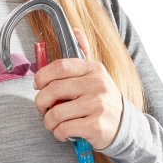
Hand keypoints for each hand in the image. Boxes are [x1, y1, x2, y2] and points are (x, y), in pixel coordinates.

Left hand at [32, 28, 124, 150]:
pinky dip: (58, 133)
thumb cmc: (102, 99)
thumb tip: (76, 30)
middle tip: (42, 108)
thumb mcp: (96, 74)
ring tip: (53, 122)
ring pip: (56, 113)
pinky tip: (64, 132)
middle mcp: (97, 84)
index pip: (60, 66)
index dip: (42, 76)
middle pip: (54, 90)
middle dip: (41, 102)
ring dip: (48, 121)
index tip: (37, 85)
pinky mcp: (96, 125)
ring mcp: (98, 105)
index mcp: (93, 69)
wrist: (124, 126)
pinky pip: (64, 129)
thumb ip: (84, 53)